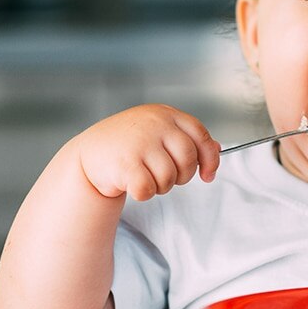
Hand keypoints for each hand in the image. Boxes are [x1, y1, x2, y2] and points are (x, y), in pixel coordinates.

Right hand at [76, 104, 220, 200]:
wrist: (89, 153)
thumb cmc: (130, 144)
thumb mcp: (159, 132)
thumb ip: (187, 138)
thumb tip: (218, 148)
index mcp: (166, 114)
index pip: (200, 135)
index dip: (210, 159)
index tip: (208, 175)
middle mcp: (155, 125)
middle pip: (188, 159)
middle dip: (183, 176)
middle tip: (169, 178)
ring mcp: (139, 142)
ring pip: (169, 177)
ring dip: (161, 186)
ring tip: (147, 177)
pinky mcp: (125, 163)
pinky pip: (148, 189)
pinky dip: (144, 194)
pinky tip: (133, 185)